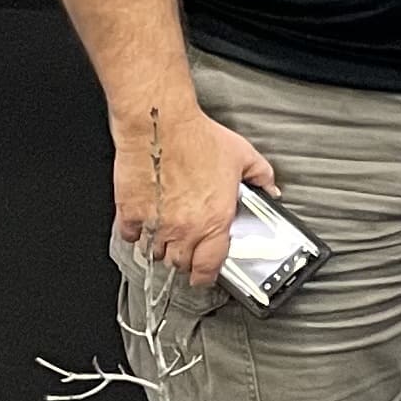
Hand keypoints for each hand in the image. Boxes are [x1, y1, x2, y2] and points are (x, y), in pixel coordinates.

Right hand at [114, 104, 271, 289]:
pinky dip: (135, 233)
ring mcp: (155, 223)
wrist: (160, 124)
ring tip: (166, 233)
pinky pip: (130, 236)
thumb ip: (261, 177)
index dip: (206, 276)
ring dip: (161, 247)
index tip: (204, 275)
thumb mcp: (242, 156)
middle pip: (180, 264)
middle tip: (186, 249)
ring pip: (154, 253)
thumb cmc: (197, 138)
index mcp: (214, 220)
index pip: (209, 267)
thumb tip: (271, 189)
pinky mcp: (130, 212)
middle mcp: (184, 228)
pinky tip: (142, 223)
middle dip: (184, 260)